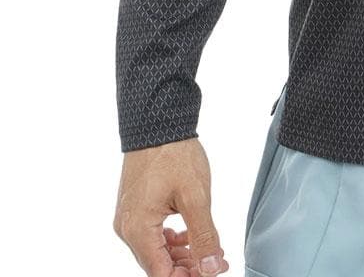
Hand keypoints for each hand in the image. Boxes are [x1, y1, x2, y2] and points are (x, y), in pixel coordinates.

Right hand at [113, 137, 229, 276]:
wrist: (159, 122)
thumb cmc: (174, 154)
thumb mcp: (196, 197)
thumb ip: (204, 236)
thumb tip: (212, 267)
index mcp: (137, 230)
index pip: (161, 273)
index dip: (188, 276)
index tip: (214, 271)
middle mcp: (127, 228)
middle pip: (157, 265)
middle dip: (187, 267)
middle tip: (217, 261)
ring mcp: (128, 218)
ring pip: (155, 251)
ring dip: (181, 255)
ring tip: (209, 250)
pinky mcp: (135, 208)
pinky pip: (152, 235)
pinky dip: (171, 240)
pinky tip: (190, 235)